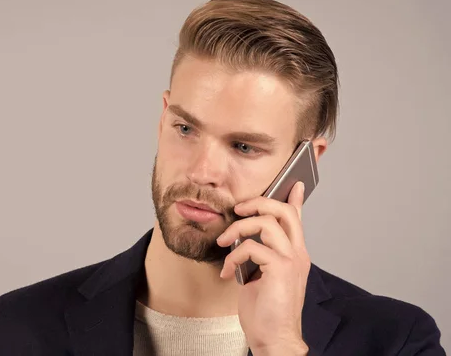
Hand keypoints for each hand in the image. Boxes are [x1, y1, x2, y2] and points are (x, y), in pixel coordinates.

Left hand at [216, 181, 309, 355]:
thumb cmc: (266, 310)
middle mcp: (297, 253)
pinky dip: (234, 255)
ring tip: (224, 242)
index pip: (297, 219)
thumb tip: (243, 240)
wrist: (274, 338)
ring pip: (267, 223)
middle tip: (238, 209)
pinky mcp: (280, 269)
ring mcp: (291, 260)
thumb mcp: (260, 275)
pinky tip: (228, 272)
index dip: (294, 199)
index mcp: (294, 254)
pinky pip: (252, 246)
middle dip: (258, 203)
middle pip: (284, 211)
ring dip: (239, 228)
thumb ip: (258, 255)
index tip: (292, 183)